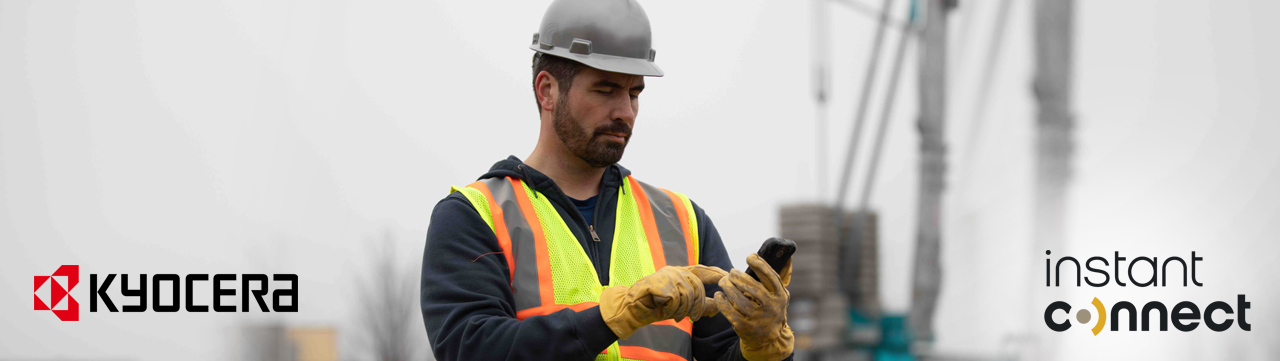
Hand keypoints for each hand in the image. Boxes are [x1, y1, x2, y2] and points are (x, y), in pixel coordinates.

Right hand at [600, 265, 727, 338]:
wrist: (634, 307)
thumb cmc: (657, 305)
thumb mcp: (682, 305)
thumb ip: (698, 303)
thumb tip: (718, 307)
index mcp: (681, 273)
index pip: (703, 270)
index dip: (716, 273)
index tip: (727, 276)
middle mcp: (676, 271)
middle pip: (698, 288)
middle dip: (697, 306)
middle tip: (691, 317)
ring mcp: (668, 275)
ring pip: (687, 296)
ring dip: (681, 310)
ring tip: (671, 313)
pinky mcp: (661, 283)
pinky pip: (675, 301)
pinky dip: (670, 310)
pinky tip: (662, 308)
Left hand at [714, 254, 792, 360]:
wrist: (767, 337)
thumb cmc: (769, 307)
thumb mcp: (777, 294)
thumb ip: (770, 277)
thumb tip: (754, 254)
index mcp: (781, 296)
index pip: (771, 278)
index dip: (760, 265)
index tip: (749, 257)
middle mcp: (772, 308)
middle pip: (754, 289)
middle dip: (740, 277)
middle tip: (731, 271)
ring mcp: (759, 319)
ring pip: (740, 300)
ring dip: (729, 288)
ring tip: (723, 281)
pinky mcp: (745, 327)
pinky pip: (730, 312)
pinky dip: (722, 302)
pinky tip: (719, 295)